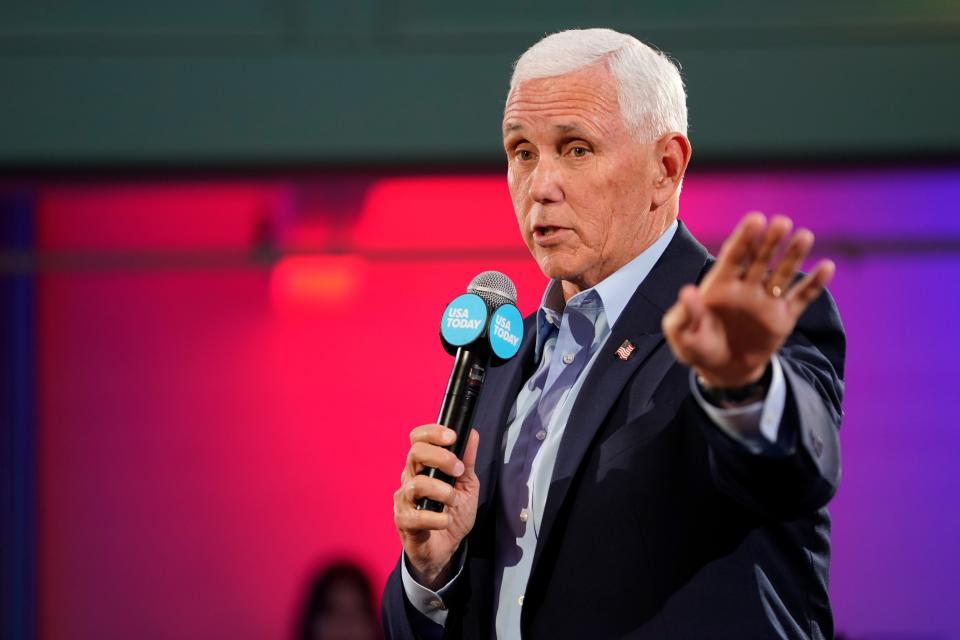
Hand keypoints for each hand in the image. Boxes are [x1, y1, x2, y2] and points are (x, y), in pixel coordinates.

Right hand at [393, 424, 479, 590]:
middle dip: (441, 458)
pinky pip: (417, 516)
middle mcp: (410, 478)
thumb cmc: (452, 514)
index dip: (432, 433)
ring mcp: (404, 500)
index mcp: (423, 466)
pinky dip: (436, 518)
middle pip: (415, 453)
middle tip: (458, 470)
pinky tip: (445, 520)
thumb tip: (472, 434)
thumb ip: (467, 462)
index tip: (452, 436)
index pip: (418, 439)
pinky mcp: (404, 522)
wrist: (445, 549)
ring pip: (416, 484)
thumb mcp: (466, 486)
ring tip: (453, 501)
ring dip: (442, 491)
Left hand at [662, 213, 835, 387]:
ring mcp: (765, 301)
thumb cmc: (695, 346)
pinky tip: (827, 267)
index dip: (744, 238)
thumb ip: (685, 313)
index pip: (733, 256)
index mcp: (720, 284)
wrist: (720, 369)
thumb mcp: (681, 333)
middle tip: (782, 223)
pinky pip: (800, 298)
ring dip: (793, 256)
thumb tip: (688, 291)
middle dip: (770, 241)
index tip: (756, 218)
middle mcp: (745, 287)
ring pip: (781, 273)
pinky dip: (814, 284)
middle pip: (760, 259)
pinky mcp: (782, 318)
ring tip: (804, 236)